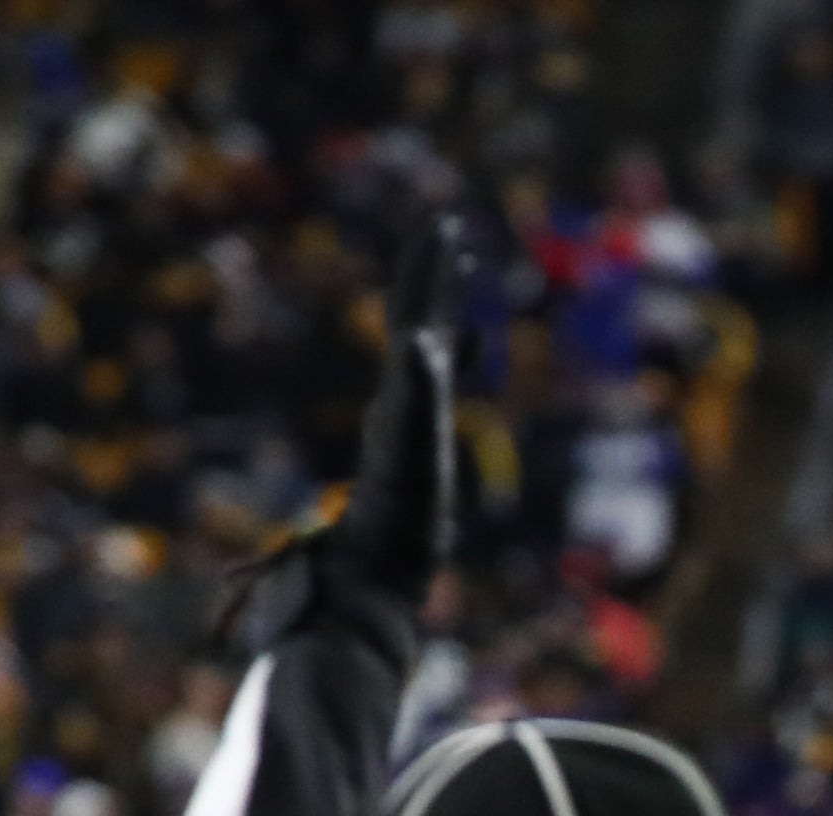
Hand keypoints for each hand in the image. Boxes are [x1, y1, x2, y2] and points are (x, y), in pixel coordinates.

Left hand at [335, 210, 474, 597]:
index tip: (442, 225)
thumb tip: (419, 343)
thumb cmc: (394, 520)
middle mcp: (400, 395)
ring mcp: (408, 418)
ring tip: (460, 283)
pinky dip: (453, 356)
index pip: (413, 313)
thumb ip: (416, 394)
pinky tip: (460, 355)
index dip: (427, 271)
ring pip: (426, 348)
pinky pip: (438, 383)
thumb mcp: (410, 450)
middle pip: (416, 319)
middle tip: (450, 233)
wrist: (372, 573)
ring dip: (443, 310)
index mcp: (401, 387)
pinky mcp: (417, 445)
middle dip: (434, 276)